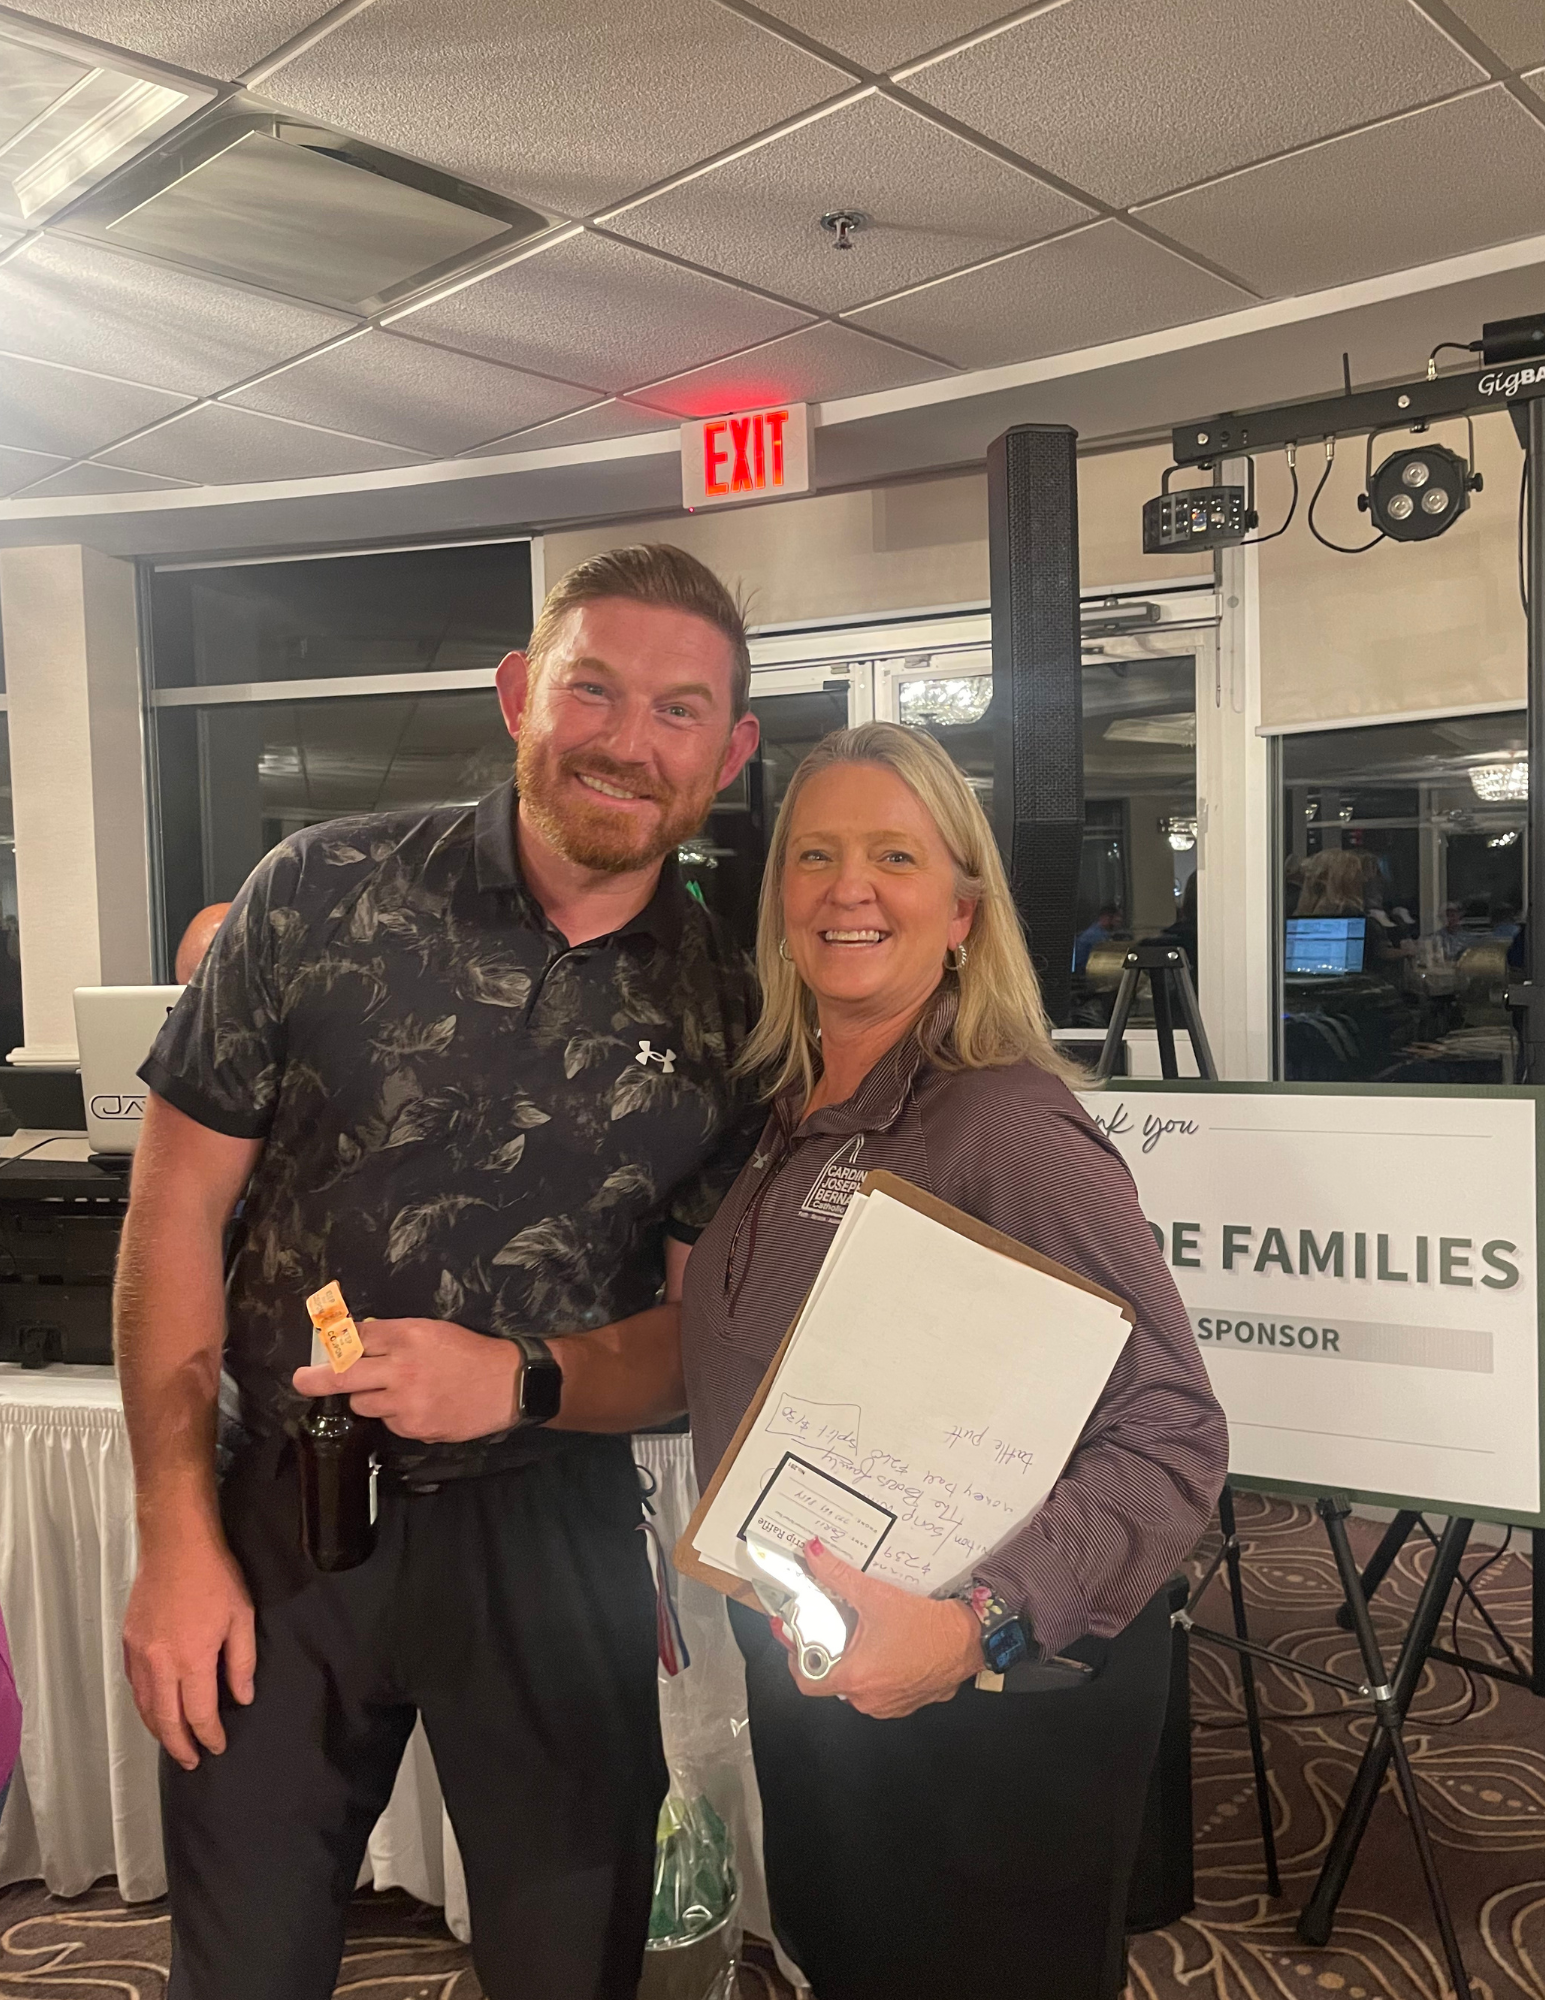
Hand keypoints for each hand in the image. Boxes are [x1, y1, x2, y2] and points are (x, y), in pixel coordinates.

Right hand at [122, 1528, 254, 1769]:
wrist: (175, 1544)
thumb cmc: (215, 1577)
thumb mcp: (241, 1617)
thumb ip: (241, 1662)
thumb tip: (242, 1697)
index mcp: (191, 1660)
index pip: (198, 1713)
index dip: (209, 1735)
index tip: (218, 1747)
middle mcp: (159, 1664)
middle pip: (165, 1719)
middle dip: (179, 1746)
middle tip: (192, 1762)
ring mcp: (139, 1653)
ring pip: (144, 1706)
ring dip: (158, 1730)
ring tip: (174, 1742)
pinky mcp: (127, 1641)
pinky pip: (133, 1684)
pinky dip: (143, 1704)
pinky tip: (154, 1708)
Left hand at [291, 1318, 519, 1442]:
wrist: (508, 1384)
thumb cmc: (470, 1352)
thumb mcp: (433, 1330)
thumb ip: (396, 1334)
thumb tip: (358, 1338)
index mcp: (408, 1335)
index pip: (358, 1337)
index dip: (337, 1342)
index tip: (322, 1348)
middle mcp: (403, 1367)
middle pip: (345, 1374)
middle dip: (316, 1378)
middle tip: (299, 1380)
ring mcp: (407, 1401)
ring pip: (363, 1404)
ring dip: (368, 1397)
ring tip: (394, 1391)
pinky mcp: (415, 1427)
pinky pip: (388, 1422)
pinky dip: (395, 1415)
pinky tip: (418, 1406)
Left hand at [783, 1539, 983, 1719]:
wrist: (969, 1640)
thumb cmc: (926, 1627)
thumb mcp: (875, 1595)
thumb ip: (837, 1574)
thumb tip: (814, 1554)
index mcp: (854, 1678)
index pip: (807, 1681)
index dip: (796, 1659)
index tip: (796, 1640)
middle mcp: (868, 1699)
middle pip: (832, 1680)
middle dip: (829, 1655)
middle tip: (831, 1629)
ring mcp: (889, 1706)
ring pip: (858, 1687)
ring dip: (855, 1664)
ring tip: (860, 1636)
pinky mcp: (907, 1703)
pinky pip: (881, 1691)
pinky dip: (878, 1673)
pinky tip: (885, 1648)